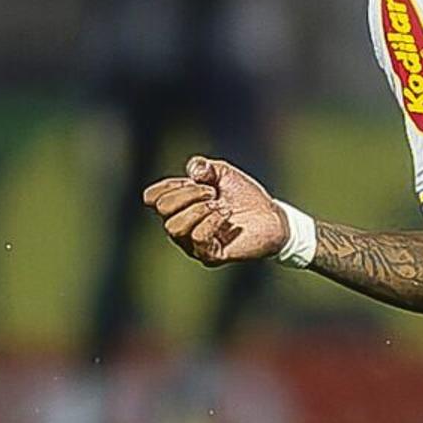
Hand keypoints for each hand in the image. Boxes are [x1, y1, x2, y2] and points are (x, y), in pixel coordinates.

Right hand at [141, 156, 287, 266]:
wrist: (270, 216)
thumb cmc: (244, 195)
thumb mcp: (223, 173)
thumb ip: (204, 167)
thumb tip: (192, 173)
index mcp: (178, 205)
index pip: (152, 198)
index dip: (168, 186)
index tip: (195, 180)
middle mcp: (180, 226)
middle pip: (163, 209)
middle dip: (189, 194)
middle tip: (212, 192)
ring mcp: (192, 244)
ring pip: (174, 227)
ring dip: (198, 209)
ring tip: (219, 205)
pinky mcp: (209, 255)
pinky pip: (197, 238)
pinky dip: (211, 221)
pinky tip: (225, 216)